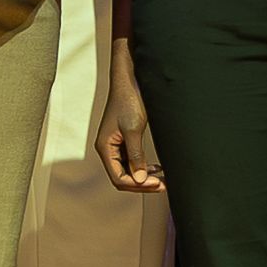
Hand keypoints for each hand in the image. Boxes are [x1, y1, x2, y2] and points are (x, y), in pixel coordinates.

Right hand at [98, 51, 167, 190]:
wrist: (130, 81)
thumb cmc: (127, 100)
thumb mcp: (133, 130)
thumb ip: (135, 156)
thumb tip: (139, 178)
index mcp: (105, 147)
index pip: (118, 177)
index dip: (137, 184)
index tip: (155, 184)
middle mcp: (108, 149)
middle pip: (122, 177)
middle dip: (142, 184)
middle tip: (161, 185)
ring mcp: (116, 145)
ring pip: (128, 170)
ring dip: (144, 177)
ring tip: (161, 180)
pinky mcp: (125, 140)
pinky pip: (132, 160)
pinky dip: (144, 167)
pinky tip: (156, 169)